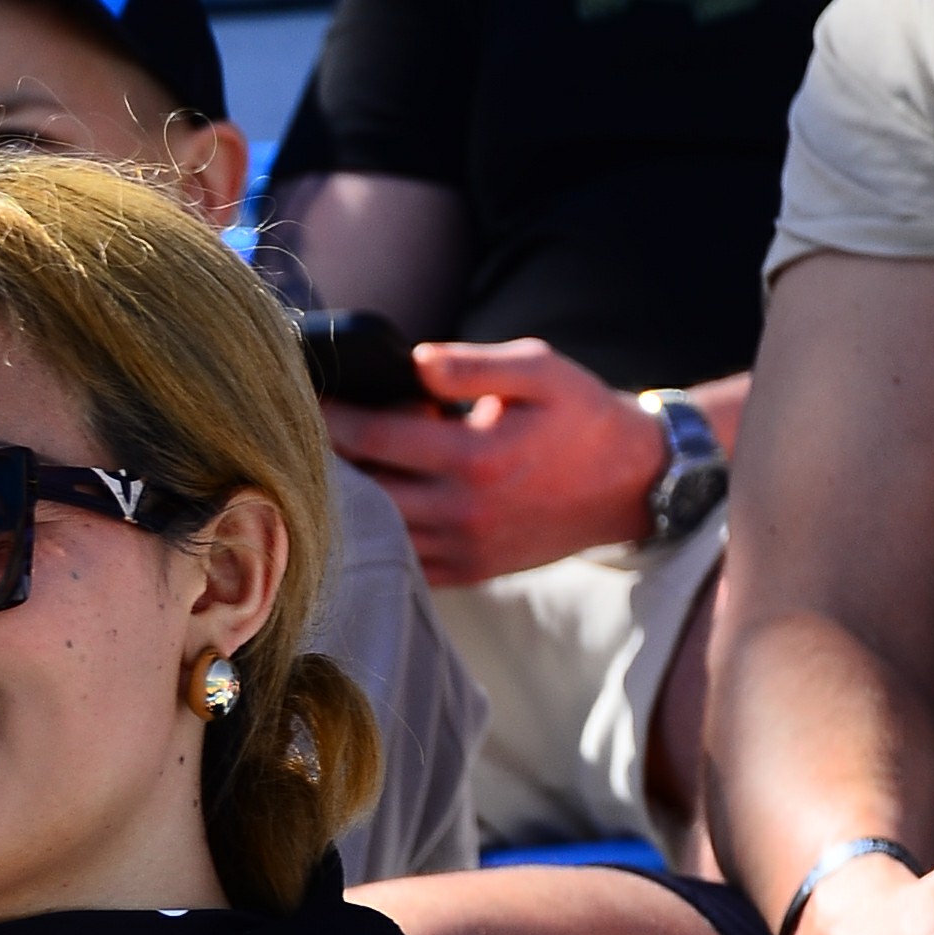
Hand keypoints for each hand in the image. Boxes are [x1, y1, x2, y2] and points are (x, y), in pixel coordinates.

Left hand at [323, 339, 669, 584]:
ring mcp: (466, 549)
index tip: (311, 397)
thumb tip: (410, 362)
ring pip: (382, 531)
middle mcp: (465, 512)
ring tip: (330, 467)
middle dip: (332, 460)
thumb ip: (470, 365)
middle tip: (304, 432)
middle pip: (368, 490)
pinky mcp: (471, 572)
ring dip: (351, 502)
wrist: (630, 484)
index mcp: (476, 457)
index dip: (336, 416)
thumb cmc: (582, 417)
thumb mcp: (538, 370)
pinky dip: (381, 537)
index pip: (378, 438)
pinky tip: (369, 507)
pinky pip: (406, 562)